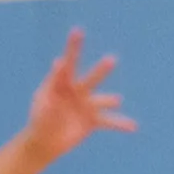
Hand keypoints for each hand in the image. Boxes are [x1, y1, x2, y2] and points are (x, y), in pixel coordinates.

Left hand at [24, 28, 136, 162]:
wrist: (44, 142)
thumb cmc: (40, 120)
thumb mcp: (42, 108)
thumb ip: (51, 97)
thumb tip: (56, 88)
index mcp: (62, 83)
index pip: (68, 62)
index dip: (73, 47)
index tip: (77, 31)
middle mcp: (78, 91)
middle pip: (91, 79)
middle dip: (101, 70)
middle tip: (112, 60)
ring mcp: (87, 105)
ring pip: (102, 100)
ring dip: (109, 100)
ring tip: (117, 100)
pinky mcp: (93, 120)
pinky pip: (109, 121)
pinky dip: (121, 124)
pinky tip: (133, 127)